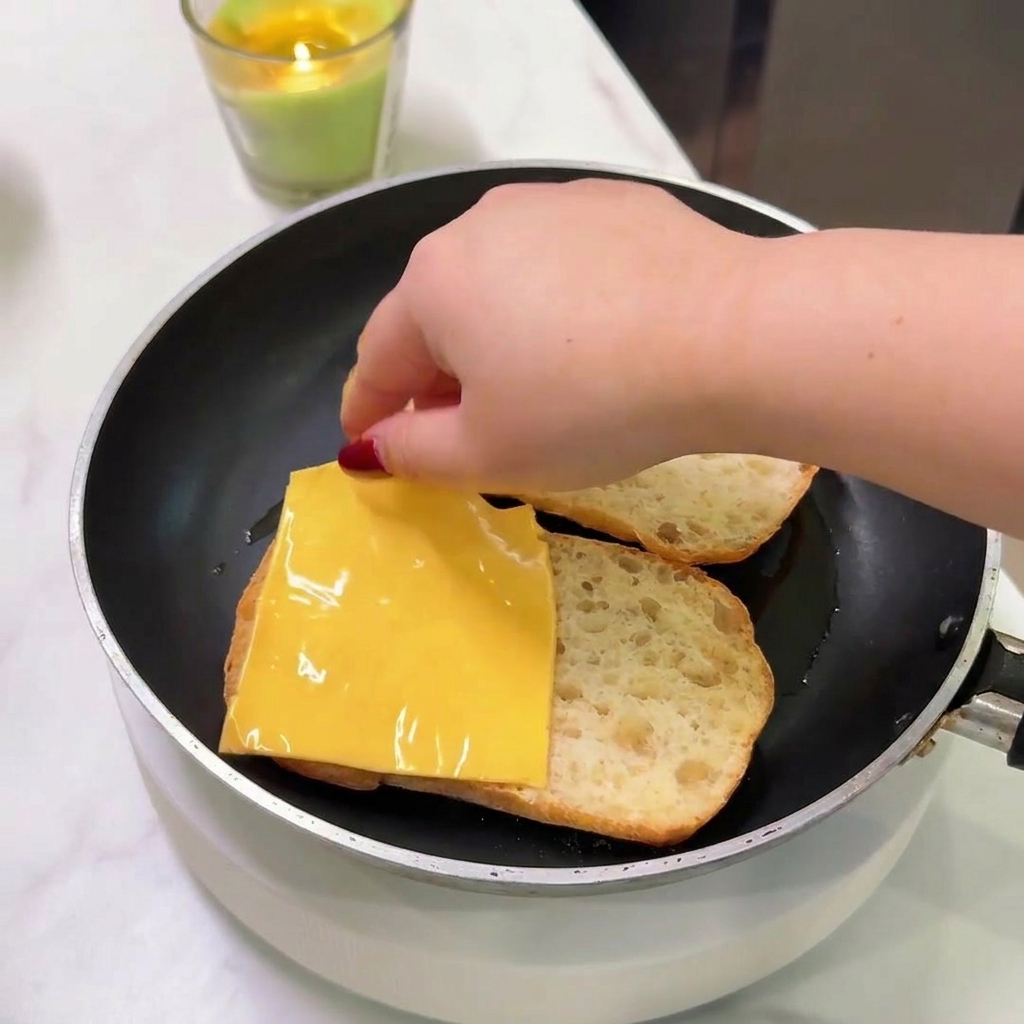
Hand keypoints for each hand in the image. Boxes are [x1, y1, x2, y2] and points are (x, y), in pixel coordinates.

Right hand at [340, 178, 759, 493]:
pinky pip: (562, 263)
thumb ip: (412, 453)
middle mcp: (480, 224)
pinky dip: (558, 306)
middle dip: (438, 379)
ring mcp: (552, 203)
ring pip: (500, 284)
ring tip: (534, 389)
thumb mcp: (489, 453)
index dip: (369, 412)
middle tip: (461, 434)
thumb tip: (368, 448)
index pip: (377, 359)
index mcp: (434, 281)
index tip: (371, 447)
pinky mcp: (615, 203)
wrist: (732, 336)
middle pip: (436, 316)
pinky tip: (596, 342)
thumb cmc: (592, 405)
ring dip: (497, 338)